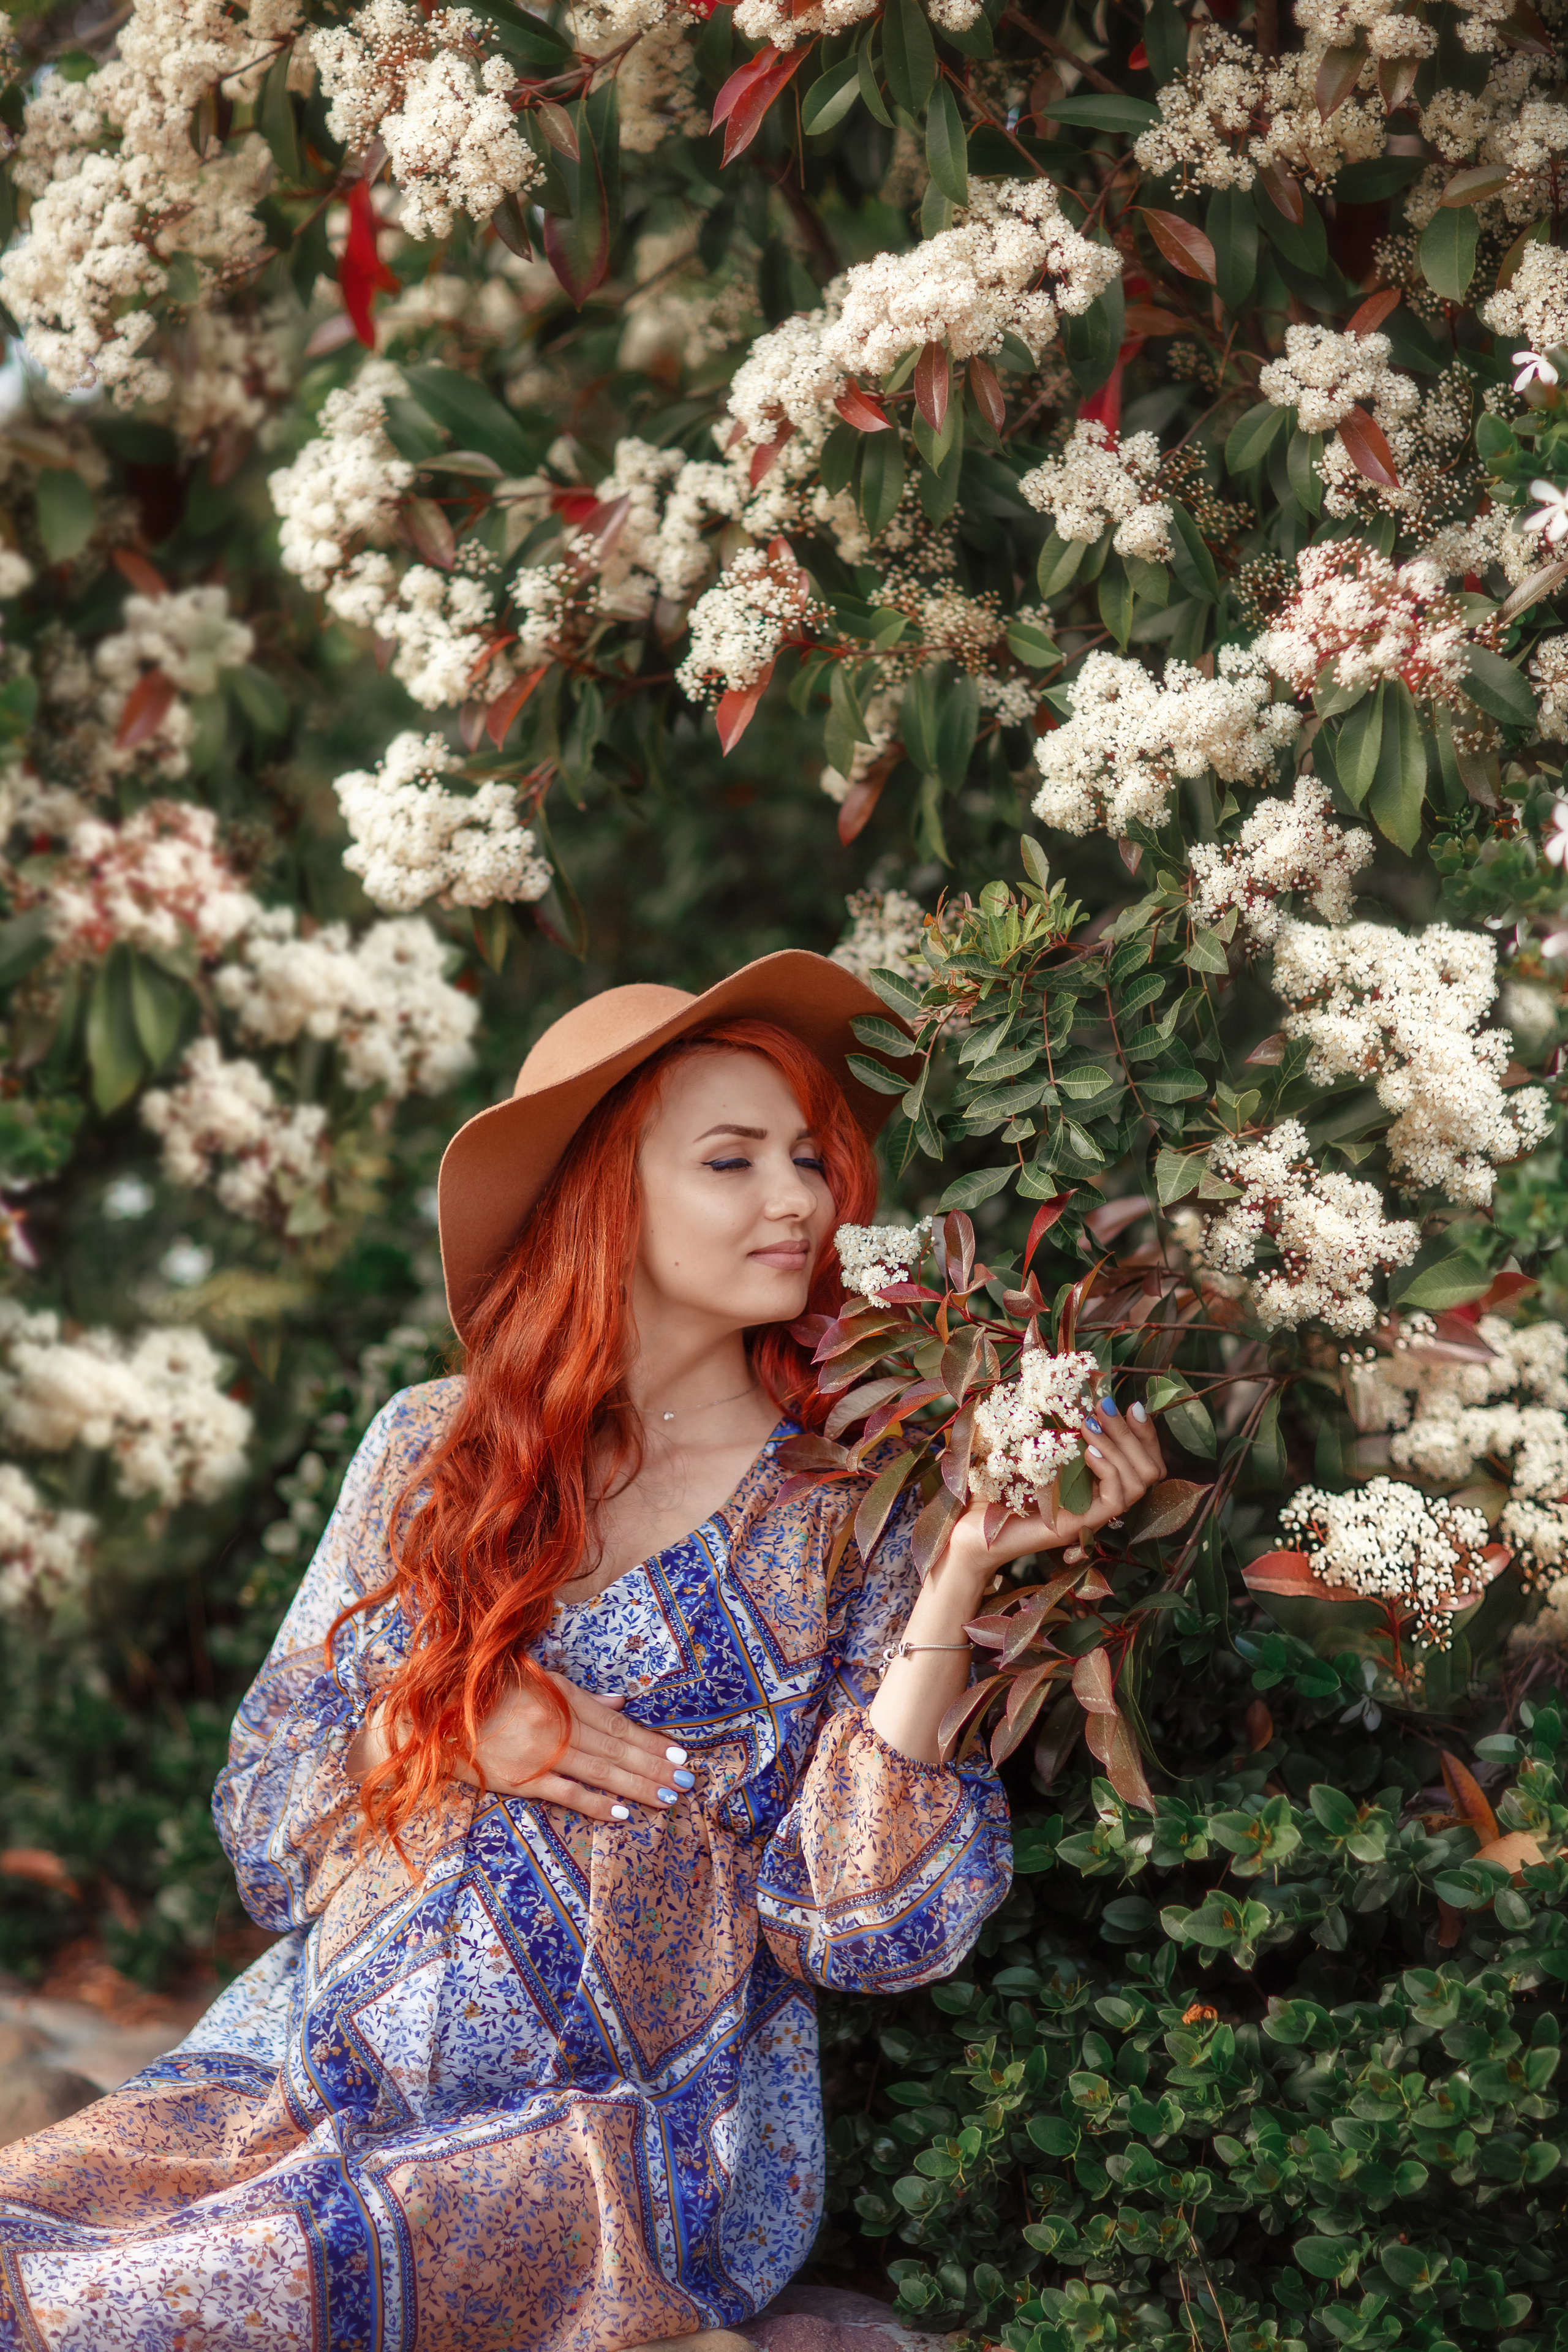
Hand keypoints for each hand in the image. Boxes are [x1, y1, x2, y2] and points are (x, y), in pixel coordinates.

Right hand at [347, 1673, 690, 1821]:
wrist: (426, 1718)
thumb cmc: (480, 1691)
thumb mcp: (531, 1677)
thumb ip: (578, 1694)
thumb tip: (621, 1704)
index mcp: (559, 1697)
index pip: (617, 1724)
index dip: (650, 1740)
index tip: (680, 1752)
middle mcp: (555, 1726)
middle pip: (617, 1749)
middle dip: (655, 1765)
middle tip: (688, 1779)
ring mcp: (538, 1755)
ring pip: (600, 1772)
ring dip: (637, 1786)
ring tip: (668, 1796)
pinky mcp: (518, 1781)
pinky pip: (565, 1794)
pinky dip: (595, 1804)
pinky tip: (622, 1814)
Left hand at [941, 1395, 1166, 1590]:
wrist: (967, 1531)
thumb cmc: (991, 1487)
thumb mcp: (1020, 1445)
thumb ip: (1040, 1419)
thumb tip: (1050, 1377)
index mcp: (1094, 1481)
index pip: (1143, 1459)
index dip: (1144, 1431)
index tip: (1131, 1403)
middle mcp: (1100, 1499)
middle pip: (1150, 1470)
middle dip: (1132, 1432)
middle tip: (1104, 1407)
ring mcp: (1092, 1515)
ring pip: (1138, 1484)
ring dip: (1119, 1446)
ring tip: (1089, 1425)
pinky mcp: (1080, 1526)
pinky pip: (1115, 1500)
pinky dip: (1108, 1470)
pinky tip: (1088, 1452)